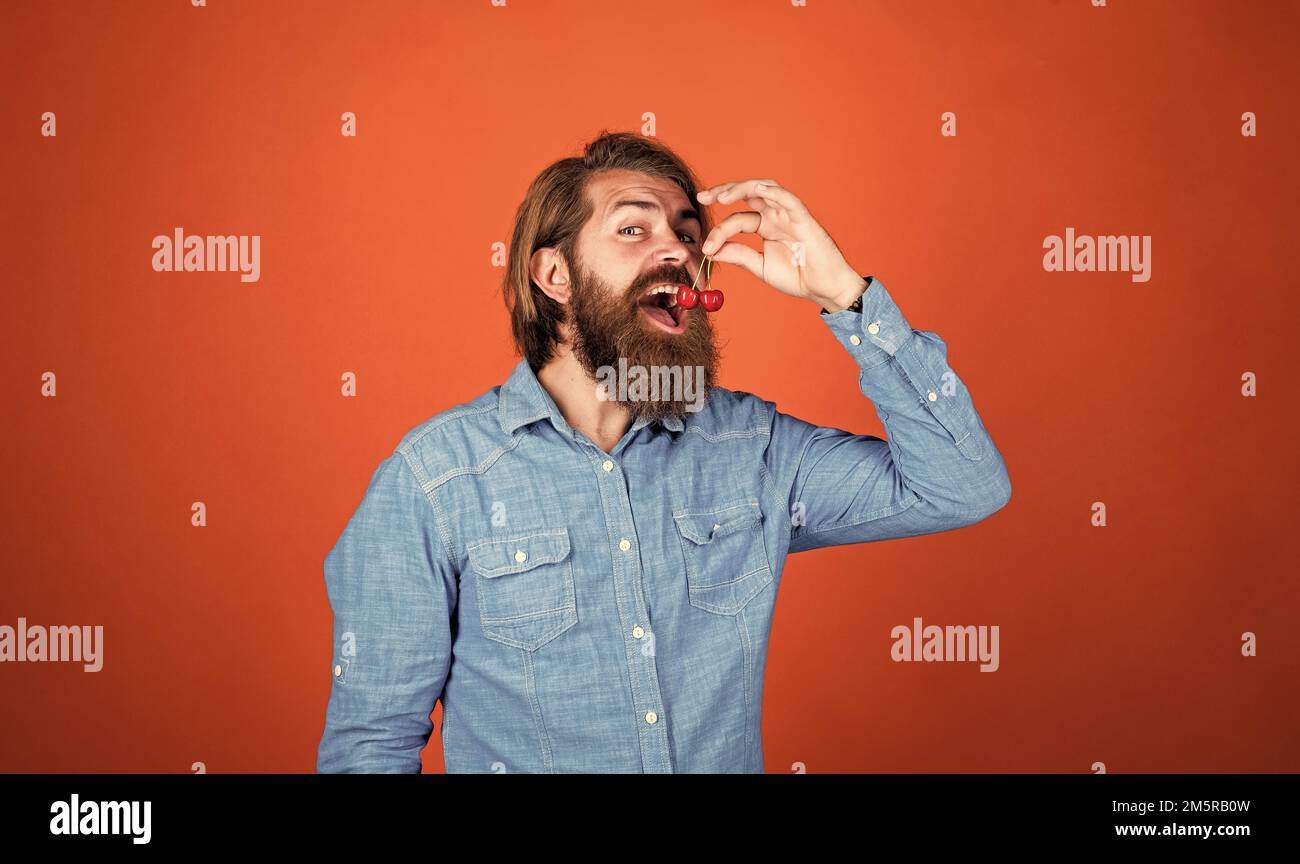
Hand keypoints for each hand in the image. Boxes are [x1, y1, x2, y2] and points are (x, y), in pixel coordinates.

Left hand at [695, 179, 866, 311]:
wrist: (823, 288)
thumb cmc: (797, 276)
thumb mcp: (760, 266)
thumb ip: (738, 255)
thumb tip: (711, 250)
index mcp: (765, 226)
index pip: (737, 219)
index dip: (719, 230)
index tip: (706, 248)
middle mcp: (775, 215)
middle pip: (748, 194)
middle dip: (724, 191)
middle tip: (703, 197)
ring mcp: (789, 215)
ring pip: (765, 190)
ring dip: (742, 189)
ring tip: (722, 196)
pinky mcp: (804, 219)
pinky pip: (789, 200)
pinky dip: (774, 192)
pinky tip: (758, 191)